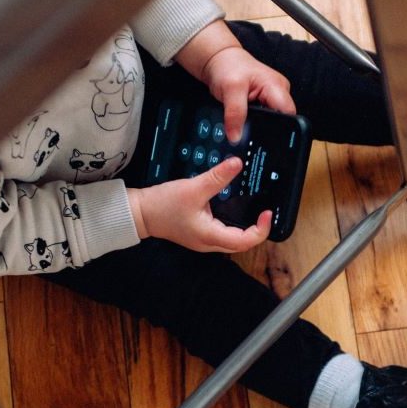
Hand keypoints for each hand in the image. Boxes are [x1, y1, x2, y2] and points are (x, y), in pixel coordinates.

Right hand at [128, 157, 271, 252]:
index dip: (261, 229)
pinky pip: (223, 232)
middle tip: (264, 212)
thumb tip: (237, 164)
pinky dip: (234, 224)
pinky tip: (236, 209)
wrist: (140, 212)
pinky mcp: (200, 233)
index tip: (266, 213)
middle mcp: (209, 243)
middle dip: (257, 230)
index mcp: (210, 236)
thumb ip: (217, 177)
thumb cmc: (163, 205)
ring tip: (255, 210)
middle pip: (242, 243)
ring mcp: (204, 240)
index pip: (245, 241)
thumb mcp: (192, 188)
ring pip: (233, 239)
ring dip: (246, 228)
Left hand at [175, 20, 295, 141]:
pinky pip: (263, 120)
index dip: (280, 130)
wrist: (219, 60)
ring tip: (244, 128)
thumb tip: (236, 138)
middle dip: (267, 131)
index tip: (265, 140)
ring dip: (258, 128)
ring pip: (271, 123)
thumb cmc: (228, 66)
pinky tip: (244, 125)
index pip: (288, 115)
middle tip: (250, 135)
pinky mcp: (263, 104)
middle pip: (281, 122)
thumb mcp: (231, 89)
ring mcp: (271, 100)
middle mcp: (279, 94)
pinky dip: (253, 124)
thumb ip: (235, 114)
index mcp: (278, 88)